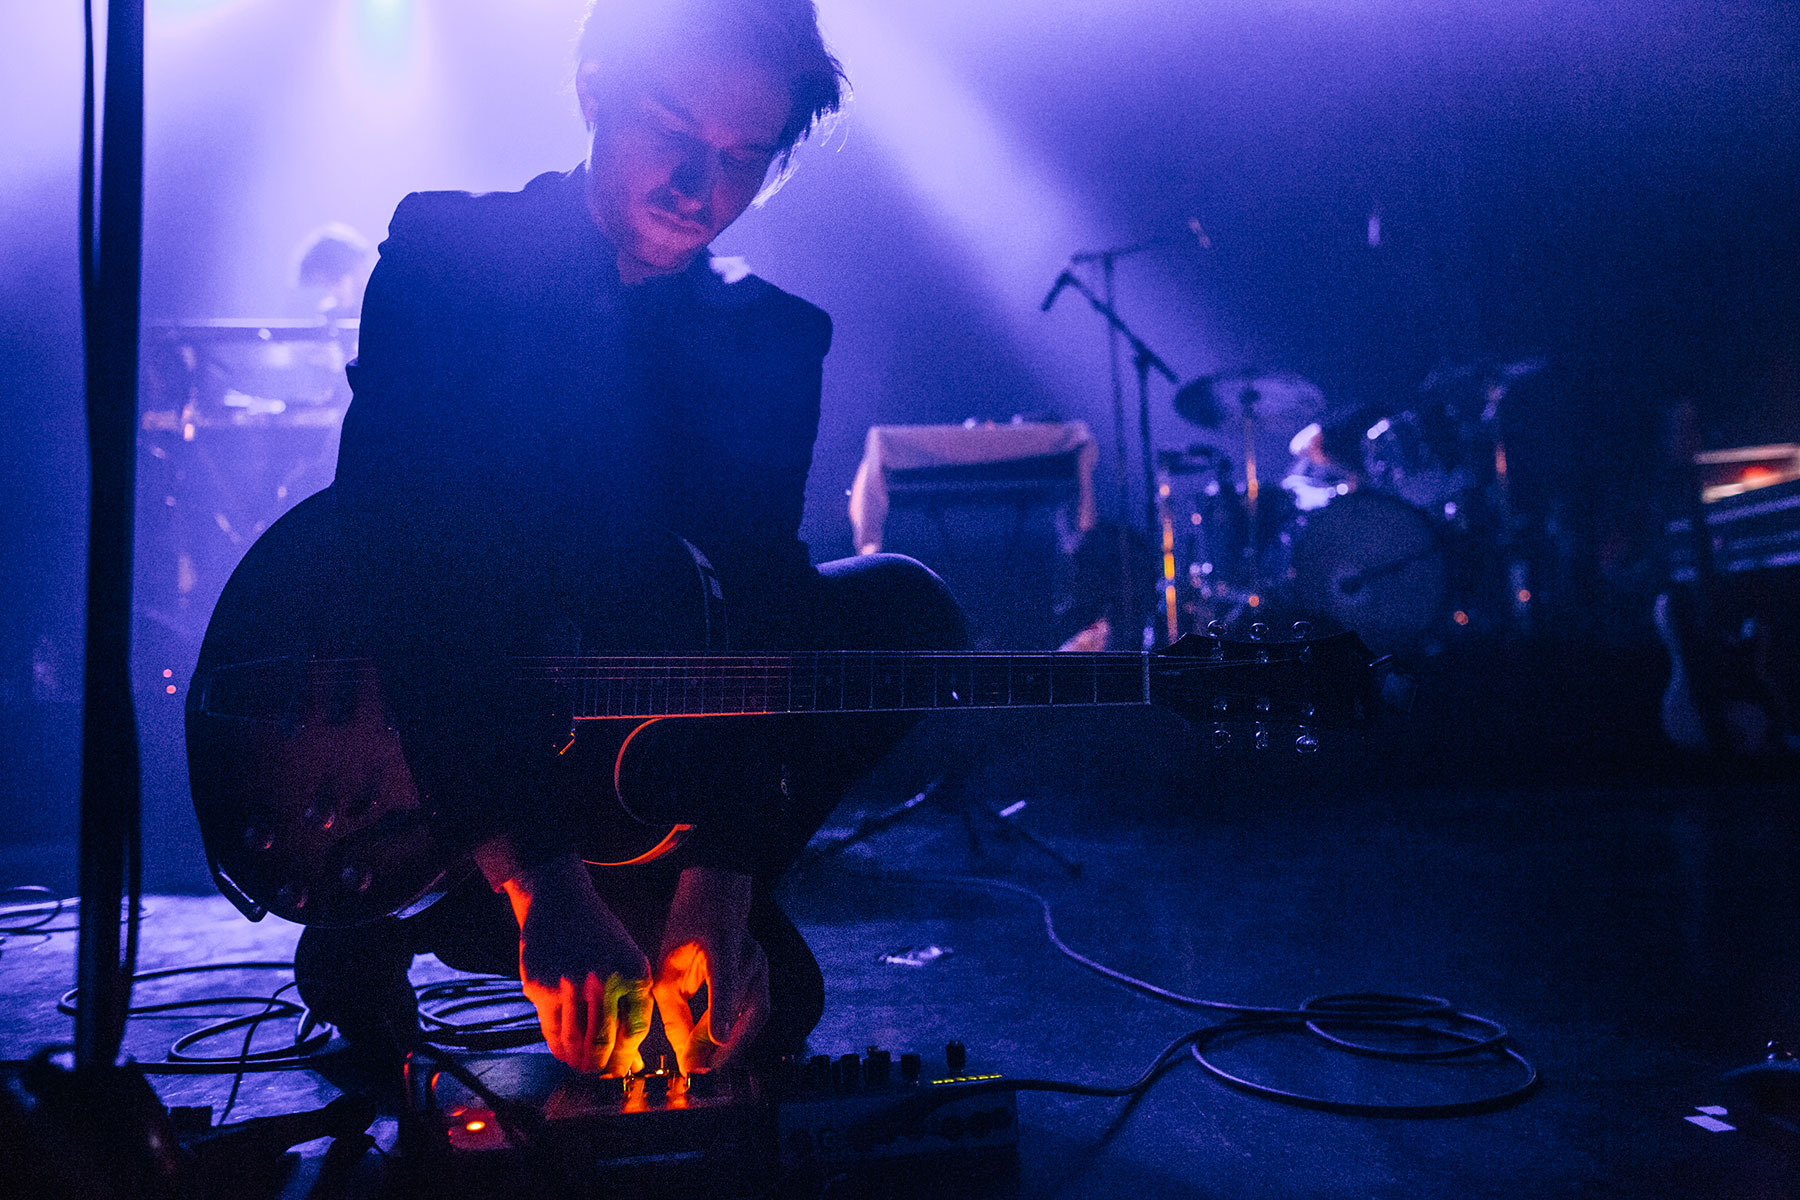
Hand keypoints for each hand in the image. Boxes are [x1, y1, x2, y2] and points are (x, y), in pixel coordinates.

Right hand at [503, 854, 652, 1074]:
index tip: (621, 1070)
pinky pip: (550, 1029)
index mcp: (633, 973)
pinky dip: (557, 1046)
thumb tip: (632, 1061)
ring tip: (579, 1066)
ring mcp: (569, 985)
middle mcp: (603, 980)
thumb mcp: (628, 962)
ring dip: (577, 1061)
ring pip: (574, 1041)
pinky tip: (562, 1050)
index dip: (627, 1057)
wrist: (560, 903)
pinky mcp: (540, 987)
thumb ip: (632, 1007)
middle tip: (597, 1075)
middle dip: (601, 1067)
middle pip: (603, 1043)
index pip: (635, 1031)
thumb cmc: (600, 938)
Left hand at [652, 866, 768, 1074]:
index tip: (719, 1041)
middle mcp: (749, 955)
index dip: (724, 1010)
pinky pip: (756, 1012)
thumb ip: (675, 1010)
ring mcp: (762, 965)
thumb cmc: (688, 927)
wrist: (717, 895)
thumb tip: (684, 1051)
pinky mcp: (765, 976)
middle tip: (700, 1070)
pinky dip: (740, 1032)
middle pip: (747, 1008)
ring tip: (709, 1065)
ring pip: (756, 1016)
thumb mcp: (669, 965)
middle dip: (725, 1046)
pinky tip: (720, 1048)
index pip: (725, 978)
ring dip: (736, 1045)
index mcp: (722, 943)